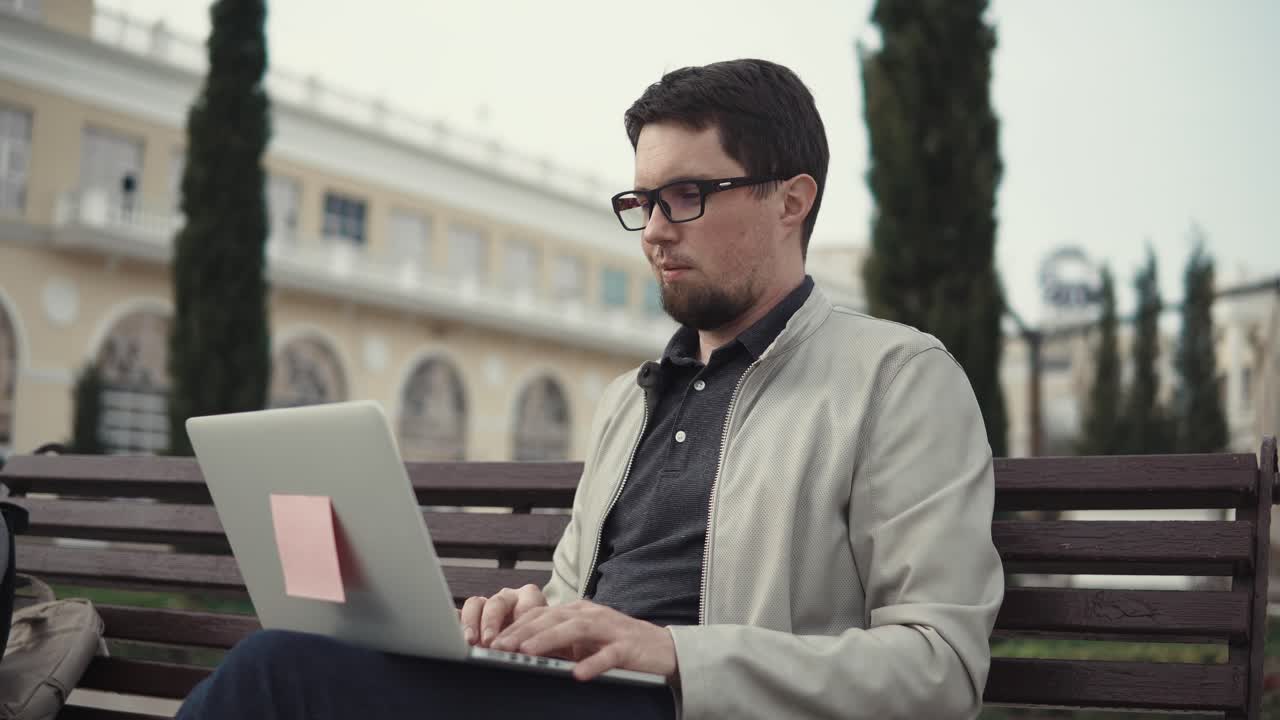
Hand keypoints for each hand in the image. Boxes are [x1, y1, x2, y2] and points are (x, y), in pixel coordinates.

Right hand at [459, 584, 546, 647]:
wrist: (528, 649)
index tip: (514, 639)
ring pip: (475, 604)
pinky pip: (457, 614)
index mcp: (530, 598)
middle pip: (497, 602)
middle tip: (489, 642)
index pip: (527, 601)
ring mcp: (487, 606)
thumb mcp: (543, 644)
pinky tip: (452, 637)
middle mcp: (508, 599)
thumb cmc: (539, 644)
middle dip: (491, 622)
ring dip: (471, 623)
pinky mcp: (469, 617)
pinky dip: (454, 623)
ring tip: (470, 642)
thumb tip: (526, 654)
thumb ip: (536, 645)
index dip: (520, 619)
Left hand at [490, 599, 677, 682]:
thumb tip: (522, 654)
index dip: (517, 626)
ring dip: (549, 639)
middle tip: (500, 647)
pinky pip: (609, 654)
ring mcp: (611, 629)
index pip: (542, 614)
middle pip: (553, 617)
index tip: (493, 640)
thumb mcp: (585, 642)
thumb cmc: (619, 646)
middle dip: (524, 631)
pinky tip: (578, 674)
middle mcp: (592, 614)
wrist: (663, 650)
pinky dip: (593, 663)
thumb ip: (559, 643)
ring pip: (576, 629)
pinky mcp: (629, 647)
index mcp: (579, 611)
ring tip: (527, 652)